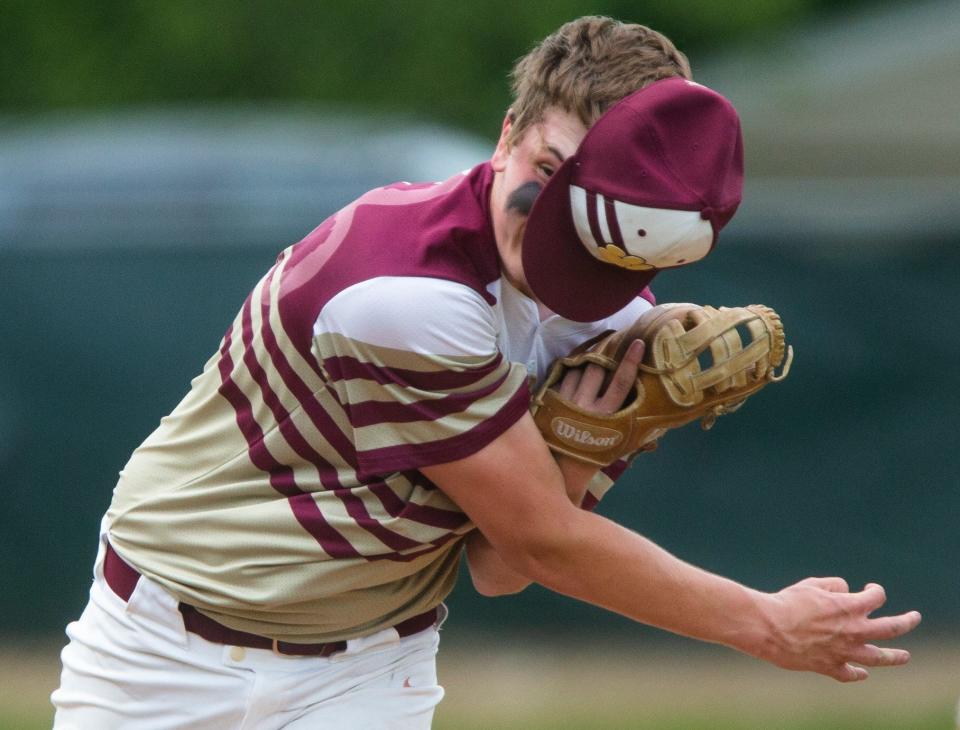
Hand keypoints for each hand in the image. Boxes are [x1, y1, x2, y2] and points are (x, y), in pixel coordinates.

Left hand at [552, 338, 645, 488]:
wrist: (560, 472)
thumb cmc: (593, 459)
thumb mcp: (616, 445)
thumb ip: (631, 427)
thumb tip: (655, 419)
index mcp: (606, 416)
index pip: (621, 383)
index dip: (630, 361)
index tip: (637, 343)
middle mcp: (586, 406)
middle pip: (596, 369)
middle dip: (603, 357)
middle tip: (609, 346)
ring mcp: (567, 402)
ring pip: (578, 370)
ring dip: (586, 364)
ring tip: (592, 359)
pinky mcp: (552, 402)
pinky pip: (562, 378)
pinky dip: (570, 372)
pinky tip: (575, 371)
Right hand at [753, 577, 921, 681]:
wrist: (769, 627)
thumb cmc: (788, 602)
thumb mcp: (811, 585)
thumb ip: (833, 585)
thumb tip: (844, 590)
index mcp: (850, 607)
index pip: (876, 597)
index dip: (875, 591)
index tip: (870, 589)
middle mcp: (854, 631)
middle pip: (891, 628)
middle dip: (907, 621)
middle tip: (915, 617)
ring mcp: (845, 651)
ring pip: (879, 657)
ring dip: (894, 656)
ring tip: (904, 656)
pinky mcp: (830, 666)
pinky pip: (850, 673)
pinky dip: (858, 673)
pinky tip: (863, 673)